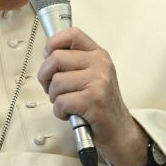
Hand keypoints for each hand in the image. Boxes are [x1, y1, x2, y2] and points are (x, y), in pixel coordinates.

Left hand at [37, 27, 148, 165]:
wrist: (120, 131)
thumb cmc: (99, 104)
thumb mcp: (92, 75)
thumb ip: (74, 61)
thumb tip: (47, 54)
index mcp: (98, 54)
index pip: (72, 34)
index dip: (53, 43)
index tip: (49, 57)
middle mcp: (100, 64)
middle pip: (56, 58)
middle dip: (46, 76)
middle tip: (52, 88)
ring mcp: (98, 82)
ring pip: (56, 82)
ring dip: (54, 97)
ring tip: (67, 104)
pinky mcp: (94, 101)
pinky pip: (61, 101)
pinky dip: (60, 111)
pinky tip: (70, 114)